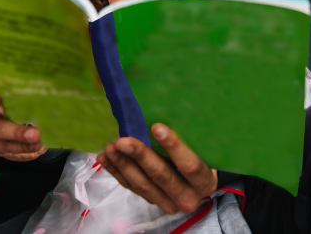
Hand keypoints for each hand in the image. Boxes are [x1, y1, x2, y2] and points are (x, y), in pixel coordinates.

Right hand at [0, 48, 46, 160]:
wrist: (10, 111)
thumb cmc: (12, 92)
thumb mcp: (13, 79)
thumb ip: (4, 67)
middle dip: (14, 132)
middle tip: (35, 133)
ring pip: (2, 144)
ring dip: (22, 145)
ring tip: (41, 143)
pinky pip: (10, 154)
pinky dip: (24, 153)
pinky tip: (38, 149)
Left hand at [97, 123, 217, 214]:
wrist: (199, 182)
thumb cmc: (201, 156)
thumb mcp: (202, 148)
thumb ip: (189, 137)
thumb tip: (165, 108)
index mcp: (204, 181)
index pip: (190, 165)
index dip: (174, 146)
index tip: (157, 127)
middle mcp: (187, 197)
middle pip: (161, 175)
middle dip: (140, 156)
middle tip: (123, 140)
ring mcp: (167, 202)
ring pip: (142, 184)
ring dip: (123, 164)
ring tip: (110, 147)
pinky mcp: (151, 202)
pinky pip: (131, 187)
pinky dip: (117, 172)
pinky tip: (106, 158)